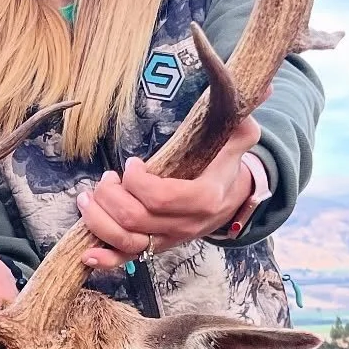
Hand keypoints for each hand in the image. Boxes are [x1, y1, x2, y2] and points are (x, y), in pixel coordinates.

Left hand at [76, 118, 261, 270]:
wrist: (230, 200)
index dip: (137, 181)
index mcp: (204, 198)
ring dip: (99, 219)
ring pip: (126, 241)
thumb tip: (262, 88)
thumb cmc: (226, 166)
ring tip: (90, 196)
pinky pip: (127, 260)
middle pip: (135, 219)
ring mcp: (169, 240)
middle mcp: (185, 225)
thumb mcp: (238, 141)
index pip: (161, 197)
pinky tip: (86, 252)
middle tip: (107, 178)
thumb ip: (241, 119)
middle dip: (111, 196)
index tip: (132, 164)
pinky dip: (105, 259)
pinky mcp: (155, 248)